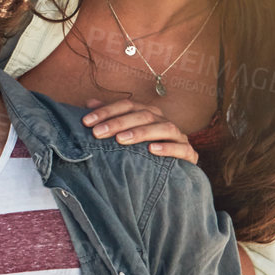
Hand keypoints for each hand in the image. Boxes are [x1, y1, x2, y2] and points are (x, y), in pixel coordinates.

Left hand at [82, 98, 198, 162]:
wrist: (172, 172)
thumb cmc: (142, 151)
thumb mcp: (125, 134)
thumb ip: (110, 118)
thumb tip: (89, 102)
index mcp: (148, 114)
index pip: (127, 105)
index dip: (106, 111)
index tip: (86, 122)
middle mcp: (163, 121)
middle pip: (143, 115)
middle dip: (119, 123)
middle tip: (98, 133)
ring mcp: (178, 136)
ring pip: (163, 128)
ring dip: (141, 132)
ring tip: (121, 139)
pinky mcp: (189, 153)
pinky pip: (181, 148)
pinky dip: (167, 148)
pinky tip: (152, 150)